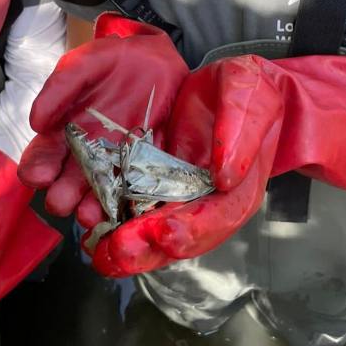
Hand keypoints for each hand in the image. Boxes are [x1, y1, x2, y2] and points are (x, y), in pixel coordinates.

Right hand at [18, 14, 188, 221]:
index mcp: (64, 133)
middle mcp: (86, 155)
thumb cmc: (114, 61)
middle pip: (65, 186)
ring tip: (89, 214)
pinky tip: (123, 210)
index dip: (35, 171)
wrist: (157, 60)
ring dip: (90, 208)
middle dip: (61, 197)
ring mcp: (116, 164)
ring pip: (98, 195)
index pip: (40, 161)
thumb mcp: (83, 64)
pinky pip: (136, 191)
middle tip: (62, 199)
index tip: (39, 176)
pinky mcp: (146, 166)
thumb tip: (36, 122)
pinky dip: (129, 203)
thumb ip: (59, 87)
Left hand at [90, 53, 345, 276]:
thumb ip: (240, 129)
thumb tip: (225, 172)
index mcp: (239, 187)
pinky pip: (139, 215)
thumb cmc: (253, 93)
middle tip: (112, 252)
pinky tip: (91, 229)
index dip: (191, 228)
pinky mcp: (161, 189)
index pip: (218, 217)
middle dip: (146, 249)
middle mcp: (211, 202)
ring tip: (95, 250)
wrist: (245, 93)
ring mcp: (185, 200)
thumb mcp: (250, 94)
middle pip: (181, 238)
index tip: (163, 231)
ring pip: (156, 235)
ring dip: (126, 248)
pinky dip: (117, 226)